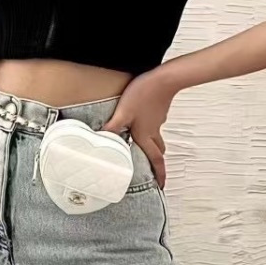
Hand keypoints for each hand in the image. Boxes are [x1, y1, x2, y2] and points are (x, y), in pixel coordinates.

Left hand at [99, 70, 176, 189]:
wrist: (164, 79)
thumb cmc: (144, 95)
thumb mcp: (123, 113)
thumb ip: (113, 127)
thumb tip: (101, 139)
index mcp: (146, 136)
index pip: (155, 161)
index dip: (159, 175)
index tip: (161, 185)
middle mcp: (153, 132)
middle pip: (158, 152)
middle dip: (157, 163)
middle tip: (153, 171)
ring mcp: (157, 121)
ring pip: (157, 139)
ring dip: (154, 147)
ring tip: (146, 150)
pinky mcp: (158, 111)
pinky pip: (155, 126)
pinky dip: (150, 131)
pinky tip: (141, 124)